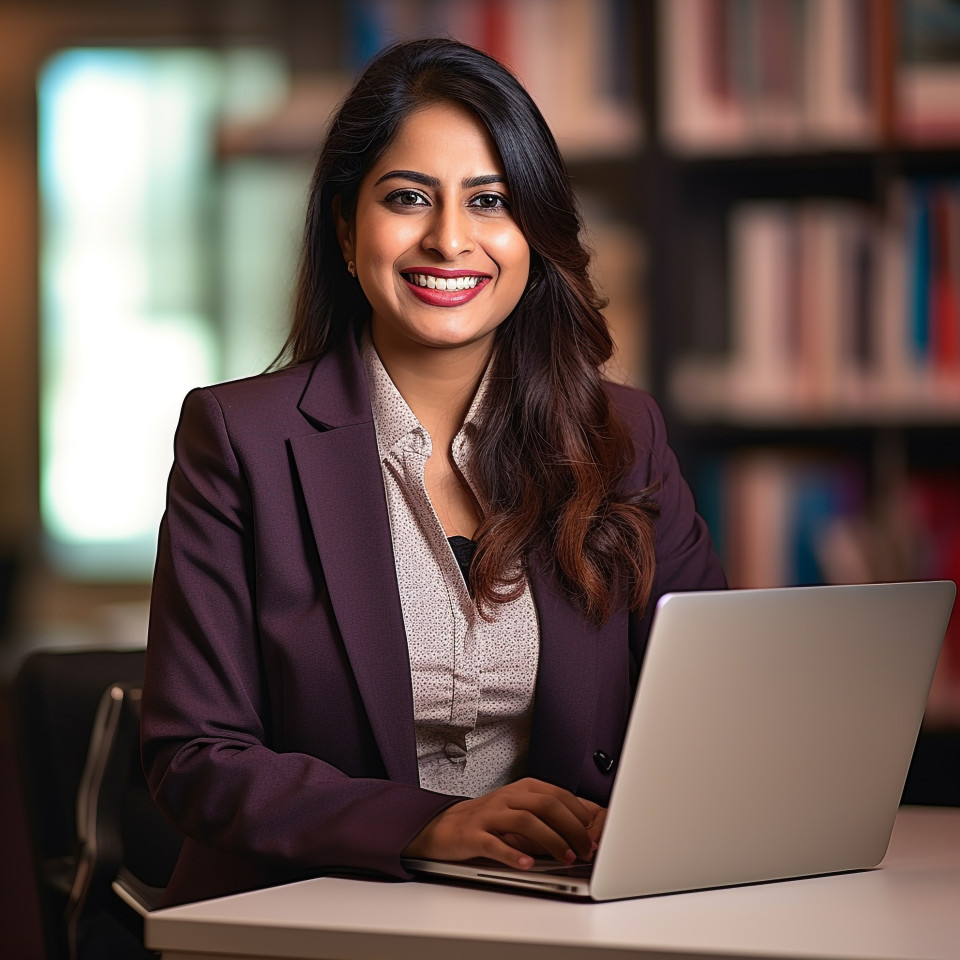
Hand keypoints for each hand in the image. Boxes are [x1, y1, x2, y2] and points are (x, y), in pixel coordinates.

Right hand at [403, 777, 606, 869]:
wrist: (445, 825)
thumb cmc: (488, 819)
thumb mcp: (519, 808)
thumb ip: (546, 814)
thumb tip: (583, 827)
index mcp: (521, 789)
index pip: (557, 794)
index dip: (580, 815)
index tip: (594, 834)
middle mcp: (507, 798)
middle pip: (545, 805)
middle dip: (571, 828)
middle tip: (585, 849)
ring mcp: (490, 815)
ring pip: (525, 821)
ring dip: (550, 840)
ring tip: (565, 857)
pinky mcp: (473, 835)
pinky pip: (495, 844)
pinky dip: (513, 855)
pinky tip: (527, 864)